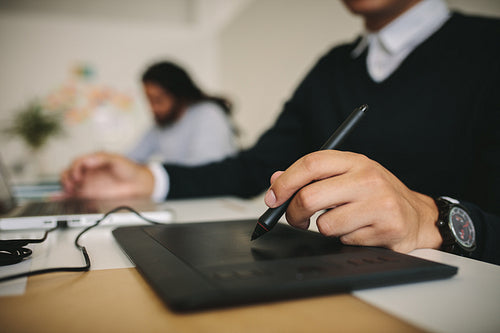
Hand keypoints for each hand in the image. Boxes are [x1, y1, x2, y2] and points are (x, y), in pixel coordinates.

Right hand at [60, 152, 153, 199]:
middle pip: (68, 173)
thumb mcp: (117, 159)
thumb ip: (102, 157)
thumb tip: (88, 160)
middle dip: (66, 178)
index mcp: (93, 161)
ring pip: (69, 184)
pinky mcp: (90, 195)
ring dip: (65, 187)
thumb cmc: (128, 169)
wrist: (139, 184)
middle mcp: (88, 172)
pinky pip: (74, 195)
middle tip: (72, 184)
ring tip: (70, 191)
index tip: (78, 175)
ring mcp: (88, 183)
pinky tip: (60, 198)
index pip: (77, 163)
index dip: (74, 168)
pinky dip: (65, 197)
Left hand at [264, 150, 441, 252]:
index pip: (311, 164)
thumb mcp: (346, 176)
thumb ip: (311, 177)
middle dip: (293, 212)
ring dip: (325, 228)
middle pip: (310, 196)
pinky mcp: (386, 227)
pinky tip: (360, 229)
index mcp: (354, 160)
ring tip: (342, 221)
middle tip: (296, 219)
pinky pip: (344, 239)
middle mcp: (367, 177)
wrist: (417, 216)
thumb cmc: (375, 194)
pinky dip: (345, 238)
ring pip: (325, 224)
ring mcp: (379, 202)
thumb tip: (275, 181)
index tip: (272, 197)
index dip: (285, 182)